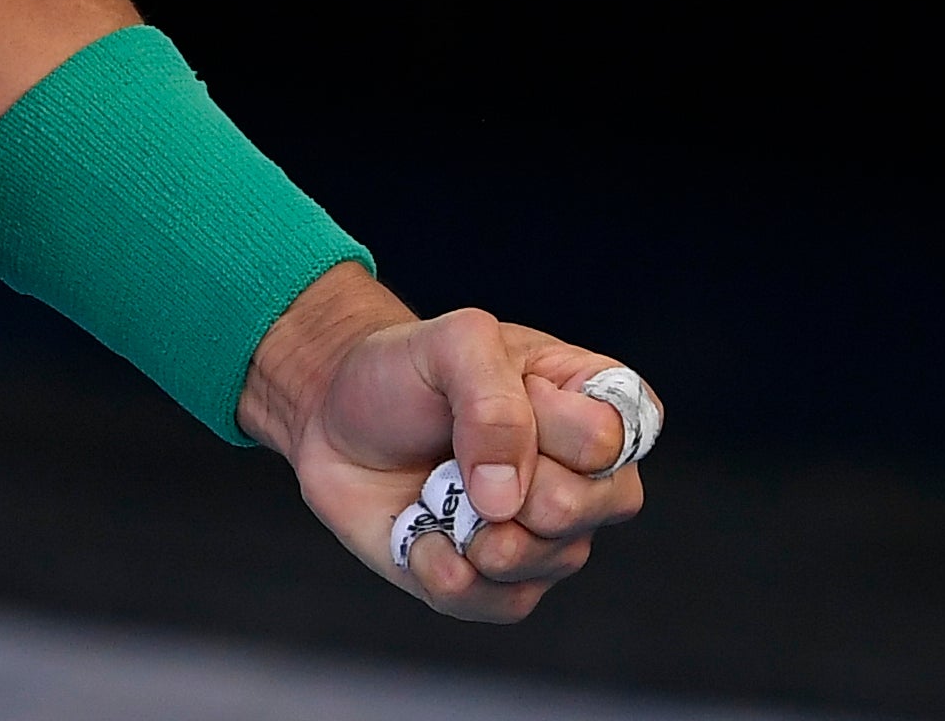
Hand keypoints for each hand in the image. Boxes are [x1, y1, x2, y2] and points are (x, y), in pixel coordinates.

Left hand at [237, 263, 650, 621]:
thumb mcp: (450, 343)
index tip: (508, 392)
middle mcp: (588, 480)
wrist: (336, 419)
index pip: (608, 439)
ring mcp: (551, 539)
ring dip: (470, 523)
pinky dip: (442, 565)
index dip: (547, 423)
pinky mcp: (504, 586)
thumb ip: (493, 398)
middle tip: (462, 450)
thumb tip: (506, 496)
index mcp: (594, 404)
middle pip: (581, 508)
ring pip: (542, 560)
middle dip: (505, 478)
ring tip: (442, 484)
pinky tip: (424, 528)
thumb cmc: (403, 372)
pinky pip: (496, 603)